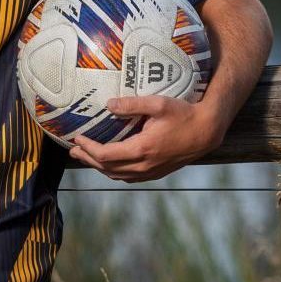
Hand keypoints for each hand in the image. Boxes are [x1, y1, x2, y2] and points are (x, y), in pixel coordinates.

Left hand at [67, 95, 223, 181]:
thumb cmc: (184, 115)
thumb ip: (132, 105)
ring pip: (117, 175)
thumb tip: (108, 104)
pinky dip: (114, 172)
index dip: (88, 149)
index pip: (105, 155)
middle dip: (88, 159)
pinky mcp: (156, 173)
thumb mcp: (158, 104)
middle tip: (73, 151)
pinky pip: (129, 177)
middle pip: (107, 168)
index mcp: (142, 149)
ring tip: (86, 157)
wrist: (207, 132)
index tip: (77, 140)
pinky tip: (109, 164)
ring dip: (99, 167)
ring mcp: (151, 172)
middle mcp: (144, 165)